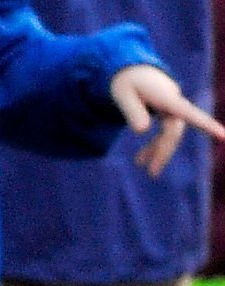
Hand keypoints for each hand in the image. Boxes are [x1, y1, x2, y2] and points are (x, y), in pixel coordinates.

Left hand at [110, 64, 224, 177]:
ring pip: (170, 134)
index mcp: (168, 97)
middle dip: (164, 151)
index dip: (207, 125)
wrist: (129, 68)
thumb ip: (132, 111)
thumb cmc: (125, 80)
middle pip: (175, 131)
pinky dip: (154, 145)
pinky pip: (164, 132)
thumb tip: (143, 131)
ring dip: (158, 150)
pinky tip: (141, 159)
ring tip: (140, 165)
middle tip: (152, 173)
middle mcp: (174, 103)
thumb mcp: (123, 94)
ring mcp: (172, 108)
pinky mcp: (166, 112)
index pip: (189, 114)